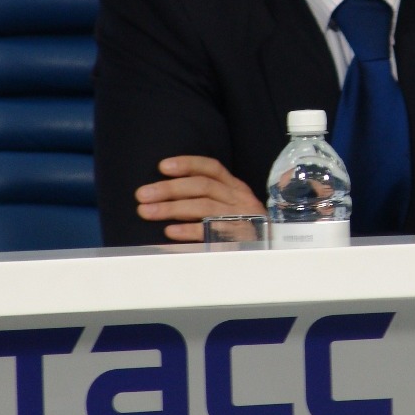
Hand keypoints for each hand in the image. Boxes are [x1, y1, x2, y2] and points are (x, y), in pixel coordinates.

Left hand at [135, 156, 264, 241]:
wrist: (273, 250)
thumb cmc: (243, 227)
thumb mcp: (231, 205)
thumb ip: (210, 196)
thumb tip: (167, 192)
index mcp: (236, 188)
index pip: (212, 168)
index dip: (187, 164)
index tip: (162, 167)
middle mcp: (239, 199)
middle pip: (202, 187)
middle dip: (169, 189)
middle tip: (142, 194)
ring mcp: (241, 218)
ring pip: (204, 207)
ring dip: (171, 208)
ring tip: (146, 212)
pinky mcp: (240, 239)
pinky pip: (211, 232)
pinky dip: (189, 231)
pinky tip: (169, 232)